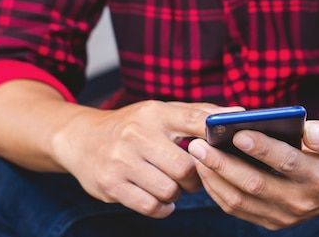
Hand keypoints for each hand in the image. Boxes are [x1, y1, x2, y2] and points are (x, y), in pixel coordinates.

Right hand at [52, 100, 237, 218]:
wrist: (80, 139)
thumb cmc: (131, 126)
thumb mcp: (159, 112)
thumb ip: (197, 114)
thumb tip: (238, 113)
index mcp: (154, 112)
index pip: (194, 119)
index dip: (216, 133)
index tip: (229, 144)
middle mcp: (137, 134)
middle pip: (186, 167)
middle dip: (195, 177)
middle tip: (192, 175)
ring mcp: (121, 161)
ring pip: (170, 190)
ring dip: (178, 192)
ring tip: (172, 184)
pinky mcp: (111, 185)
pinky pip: (151, 206)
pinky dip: (163, 207)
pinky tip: (161, 197)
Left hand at [188, 117, 318, 229]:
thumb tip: (311, 131)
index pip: (287, 162)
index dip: (262, 148)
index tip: (238, 132)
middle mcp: (301, 201)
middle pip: (255, 184)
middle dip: (223, 163)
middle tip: (199, 144)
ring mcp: (284, 215)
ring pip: (240, 200)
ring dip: (214, 177)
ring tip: (196, 154)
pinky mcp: (271, 221)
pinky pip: (236, 208)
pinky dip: (217, 190)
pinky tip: (204, 169)